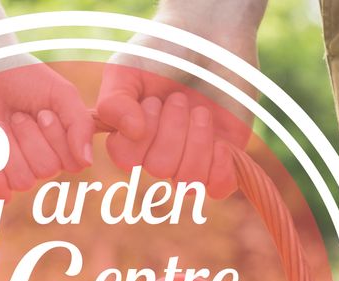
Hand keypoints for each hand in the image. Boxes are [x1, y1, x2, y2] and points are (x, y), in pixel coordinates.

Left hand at [0, 56, 94, 198]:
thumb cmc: (25, 78)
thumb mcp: (62, 94)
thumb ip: (81, 125)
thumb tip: (87, 162)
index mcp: (64, 145)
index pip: (73, 164)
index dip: (56, 139)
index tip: (43, 113)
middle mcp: (43, 161)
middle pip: (47, 170)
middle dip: (30, 138)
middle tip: (18, 115)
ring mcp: (16, 169)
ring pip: (23, 181)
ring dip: (9, 147)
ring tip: (2, 123)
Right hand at [96, 5, 262, 198]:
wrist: (209, 34)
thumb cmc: (162, 50)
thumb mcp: (126, 69)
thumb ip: (115, 102)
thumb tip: (133, 133)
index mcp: (131, 135)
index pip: (125, 159)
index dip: (141, 134)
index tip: (152, 100)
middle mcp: (159, 151)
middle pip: (159, 168)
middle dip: (171, 130)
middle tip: (178, 98)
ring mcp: (192, 156)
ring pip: (188, 181)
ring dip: (195, 141)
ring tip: (200, 111)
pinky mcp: (224, 157)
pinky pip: (217, 188)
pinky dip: (219, 169)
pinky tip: (221, 143)